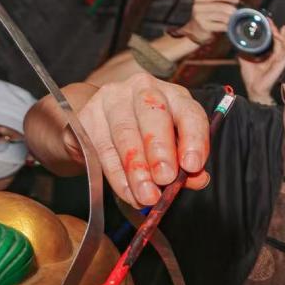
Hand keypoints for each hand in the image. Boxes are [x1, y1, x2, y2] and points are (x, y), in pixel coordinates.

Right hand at [61, 72, 209, 206]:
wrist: (106, 124)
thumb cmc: (149, 136)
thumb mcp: (174, 146)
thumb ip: (187, 164)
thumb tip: (198, 180)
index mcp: (175, 96)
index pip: (189, 113)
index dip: (193, 139)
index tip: (193, 166)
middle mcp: (144, 89)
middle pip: (153, 115)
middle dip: (160, 150)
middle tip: (165, 178)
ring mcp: (112, 99)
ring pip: (124, 134)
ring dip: (137, 169)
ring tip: (147, 195)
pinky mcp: (87, 115)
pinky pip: (102, 148)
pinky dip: (117, 175)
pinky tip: (128, 192)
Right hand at [179, 0, 238, 42]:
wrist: (194, 32)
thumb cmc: (206, 18)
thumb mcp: (209, 7)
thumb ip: (219, 3)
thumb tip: (235, 2)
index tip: (236, 0)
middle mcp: (198, 7)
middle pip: (219, 6)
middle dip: (231, 9)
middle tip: (237, 13)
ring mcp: (200, 17)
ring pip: (221, 16)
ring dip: (231, 19)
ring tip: (236, 20)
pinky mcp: (204, 26)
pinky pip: (220, 25)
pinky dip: (228, 26)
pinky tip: (231, 27)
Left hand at [237, 21, 284, 104]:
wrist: (253, 88)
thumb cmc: (251, 77)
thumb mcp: (245, 60)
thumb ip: (243, 51)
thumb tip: (237, 42)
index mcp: (270, 55)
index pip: (274, 40)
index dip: (273, 30)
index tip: (268, 21)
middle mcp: (277, 57)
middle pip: (281, 40)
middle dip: (276, 29)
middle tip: (270, 21)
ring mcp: (280, 61)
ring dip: (280, 35)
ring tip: (274, 27)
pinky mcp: (281, 65)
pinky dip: (282, 43)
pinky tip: (277, 36)